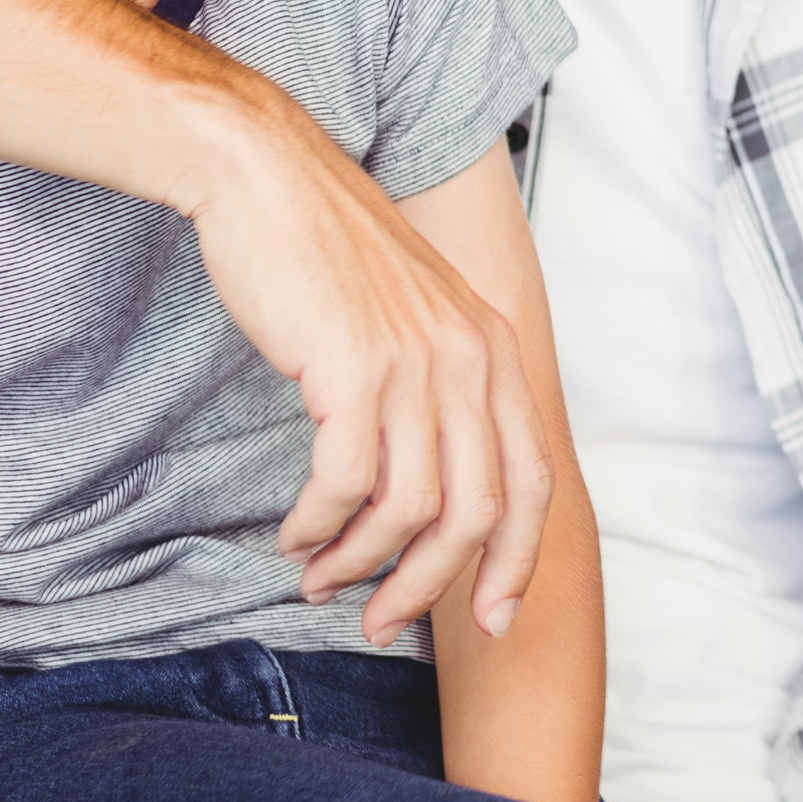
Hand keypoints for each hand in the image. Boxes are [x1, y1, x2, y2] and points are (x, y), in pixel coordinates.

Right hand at [189, 107, 552, 646]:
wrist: (269, 179)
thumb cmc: (331, 258)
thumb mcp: (416, 320)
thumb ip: (439, 391)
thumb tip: (433, 491)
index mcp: (498, 351)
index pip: (533, 482)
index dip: (516, 563)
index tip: (492, 623)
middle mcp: (472, 359)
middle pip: (479, 513)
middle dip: (430, 586)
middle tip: (378, 621)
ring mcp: (417, 363)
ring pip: (411, 510)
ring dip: (361, 563)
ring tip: (321, 578)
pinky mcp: (353, 369)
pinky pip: (344, 485)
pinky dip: (319, 527)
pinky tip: (295, 536)